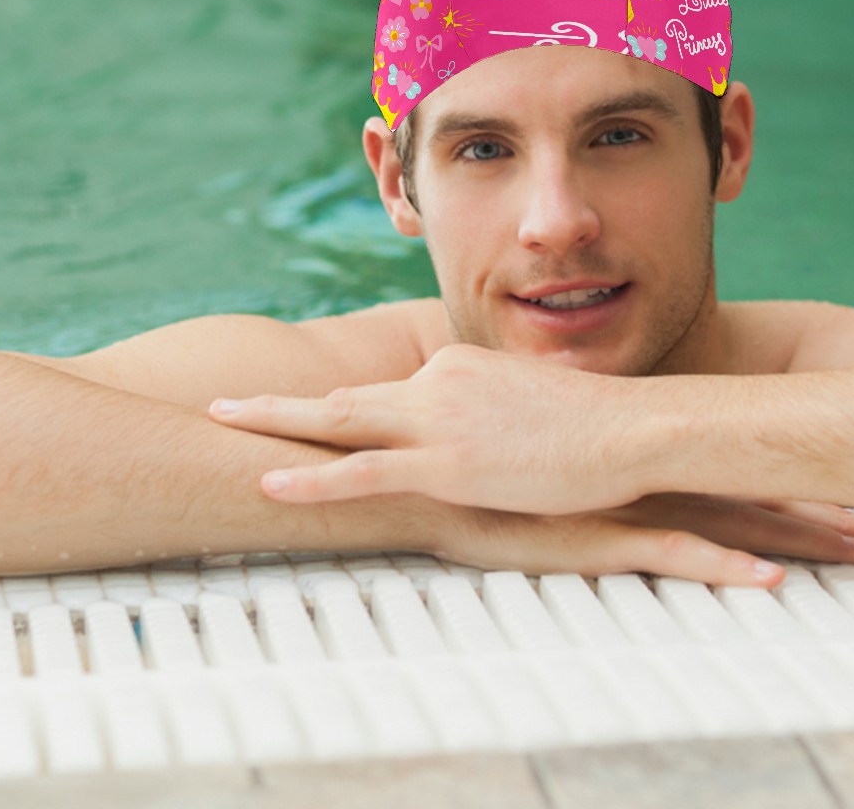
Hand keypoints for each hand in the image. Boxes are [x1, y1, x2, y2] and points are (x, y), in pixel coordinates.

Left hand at [210, 343, 653, 514]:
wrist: (632, 426)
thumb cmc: (593, 422)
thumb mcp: (532, 401)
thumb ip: (493, 405)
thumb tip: (485, 421)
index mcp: (455, 366)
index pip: (383, 390)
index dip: (336, 405)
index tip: (298, 411)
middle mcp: (436, 381)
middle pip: (343, 394)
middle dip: (278, 402)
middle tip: (223, 402)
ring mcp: (438, 420)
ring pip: (339, 422)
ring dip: (275, 426)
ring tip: (222, 425)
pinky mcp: (448, 464)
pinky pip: (364, 472)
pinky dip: (312, 480)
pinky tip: (269, 486)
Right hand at [432, 493, 853, 586]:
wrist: (427, 462)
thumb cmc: (486, 466)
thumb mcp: (549, 462)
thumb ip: (587, 458)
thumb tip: (610, 460)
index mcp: (644, 457)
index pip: (735, 466)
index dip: (794, 480)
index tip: (850, 491)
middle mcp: (649, 476)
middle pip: (755, 494)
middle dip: (825, 512)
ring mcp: (628, 506)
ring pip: (735, 522)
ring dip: (804, 537)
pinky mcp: (596, 537)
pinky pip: (674, 556)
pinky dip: (727, 569)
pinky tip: (773, 584)